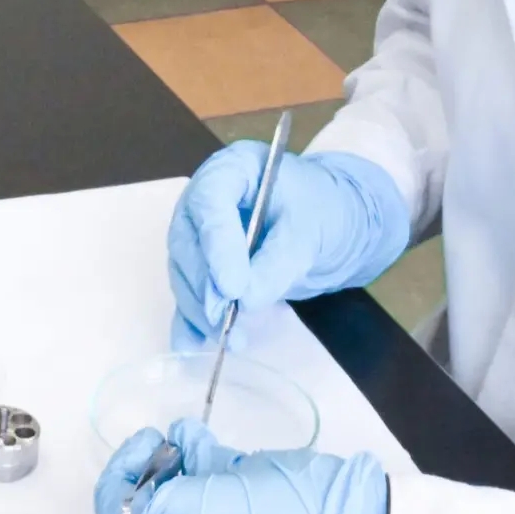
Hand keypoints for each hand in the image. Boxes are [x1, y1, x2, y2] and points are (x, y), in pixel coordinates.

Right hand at [166, 143, 410, 348]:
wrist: (330, 223)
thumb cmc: (325, 211)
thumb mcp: (310, 231)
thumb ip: (278, 261)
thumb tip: (244, 299)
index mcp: (234, 170)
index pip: (210, 201)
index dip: (216, 244)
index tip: (232, 286)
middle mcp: (205, 198)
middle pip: (188, 240)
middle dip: (204, 285)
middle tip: (223, 318)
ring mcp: (199, 233)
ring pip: (184, 271)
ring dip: (199, 307)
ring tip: (227, 337)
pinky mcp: (203, 266)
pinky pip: (189, 292)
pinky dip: (190, 319)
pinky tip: (196, 343)